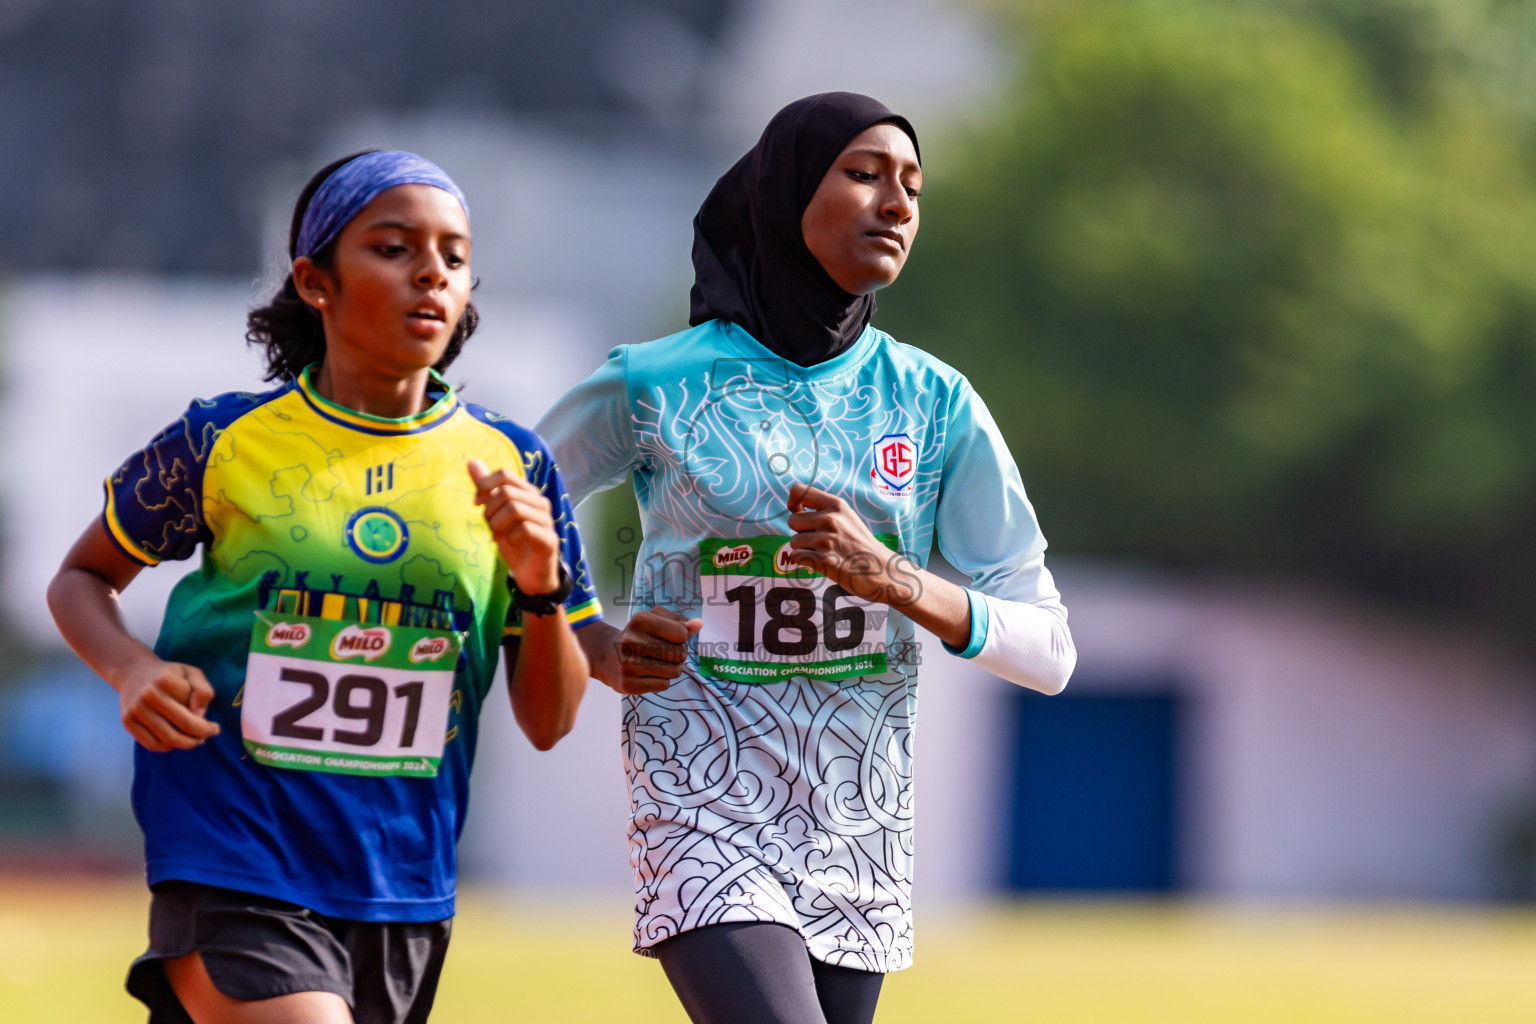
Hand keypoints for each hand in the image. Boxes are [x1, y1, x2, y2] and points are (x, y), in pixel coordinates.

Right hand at [114, 657, 218, 751]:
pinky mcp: (127, 721)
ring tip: (195, 740)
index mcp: (166, 681)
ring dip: (187, 743)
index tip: (210, 720)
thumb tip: (199, 715)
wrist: (132, 672)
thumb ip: (203, 691)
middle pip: (184, 724)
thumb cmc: (168, 675)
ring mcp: (136, 709)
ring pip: (168, 738)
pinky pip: (151, 744)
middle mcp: (149, 695)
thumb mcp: (191, 674)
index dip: (205, 715)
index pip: (194, 706)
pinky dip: (167, 747)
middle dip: (202, 734)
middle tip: (210, 734)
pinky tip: (175, 742)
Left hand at [468, 459, 560, 595]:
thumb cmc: (514, 541)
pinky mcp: (549, 539)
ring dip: (498, 524)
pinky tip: (512, 543)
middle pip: (506, 492)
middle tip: (489, 526)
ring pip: (515, 508)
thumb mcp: (495, 514)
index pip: (505, 475)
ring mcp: (547, 520)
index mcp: (528, 493)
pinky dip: (511, 537)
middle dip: (489, 510)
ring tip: (498, 536)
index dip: (485, 486)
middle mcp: (540, 502)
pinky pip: (525, 529)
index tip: (476, 503)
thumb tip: (471, 461)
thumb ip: (487, 488)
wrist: (530, 573)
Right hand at [611, 607, 701, 693]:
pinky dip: (661, 680)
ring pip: (674, 672)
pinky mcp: (628, 685)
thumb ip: (679, 621)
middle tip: (663, 653)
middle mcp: (630, 641)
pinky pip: (663, 685)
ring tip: (655, 663)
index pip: (681, 634)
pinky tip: (647, 674)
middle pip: (680, 654)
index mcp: (639, 620)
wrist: (606, 656)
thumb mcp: (655, 620)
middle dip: (678, 655)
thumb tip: (699, 624)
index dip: (681, 637)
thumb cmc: (638, 635)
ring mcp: (627, 665)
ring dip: (671, 669)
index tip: (669, 637)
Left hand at [786, 481, 916, 605]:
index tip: (799, 513)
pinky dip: (804, 562)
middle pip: (793, 520)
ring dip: (804, 549)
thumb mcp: (848, 519)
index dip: (793, 503)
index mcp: (837, 505)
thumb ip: (825, 512)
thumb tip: (795, 509)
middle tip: (817, 541)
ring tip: (823, 553)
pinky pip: (796, 557)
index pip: (799, 490)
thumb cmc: (863, 546)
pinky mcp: (824, 560)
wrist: (883, 571)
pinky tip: (820, 563)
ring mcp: (827, 540)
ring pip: (794, 541)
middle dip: (800, 532)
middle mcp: (831, 519)